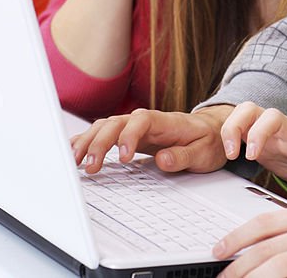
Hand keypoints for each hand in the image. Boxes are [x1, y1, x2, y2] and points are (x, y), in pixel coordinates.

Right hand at [71, 104, 232, 173]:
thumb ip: (184, 156)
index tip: (123, 157)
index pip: (141, 121)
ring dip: (88, 141)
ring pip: (105, 126)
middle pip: (116, 122)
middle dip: (99, 142)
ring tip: (76, 161)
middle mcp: (146, 120)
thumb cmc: (208, 140)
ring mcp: (135, 126)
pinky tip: (74, 151)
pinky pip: (104, 132)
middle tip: (90, 166)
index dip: (129, 136)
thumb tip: (163, 160)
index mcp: (165, 121)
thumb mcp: (204, 152)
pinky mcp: (129, 134)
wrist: (212, 130)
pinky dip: (88, 140)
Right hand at [221, 102, 286, 201]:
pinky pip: (237, 133)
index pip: (273, 118)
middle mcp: (278, 130)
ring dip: (228, 132)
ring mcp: (266, 136)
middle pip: (249, 109)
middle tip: (232, 154)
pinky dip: (227, 141)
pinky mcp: (258, 145)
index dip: (259, 132)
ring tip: (228, 156)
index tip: (253, 156)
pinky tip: (228, 159)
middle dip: (234, 125)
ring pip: (240, 117)